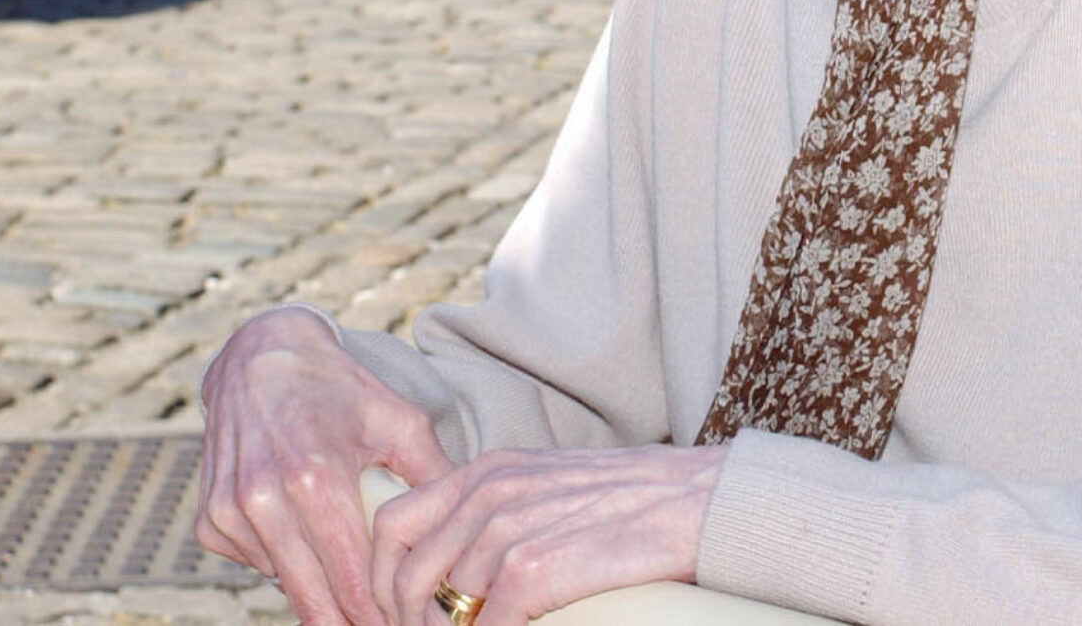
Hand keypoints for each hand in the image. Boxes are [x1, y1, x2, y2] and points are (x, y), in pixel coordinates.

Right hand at [198, 307, 455, 623]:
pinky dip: (280, 563)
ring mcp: (231, 510)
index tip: (403, 623)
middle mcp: (264, 497)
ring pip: (283, 585)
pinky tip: (303, 538)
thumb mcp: (398, 420)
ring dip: (316, 594)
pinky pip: (253, 564)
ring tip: (351, 594)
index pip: (353, 576)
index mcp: (316, 476)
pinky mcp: (209, 519)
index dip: (380, 611)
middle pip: (313, 598)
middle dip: (349, 621)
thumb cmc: (339, 389)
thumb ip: (433, 475)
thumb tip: (460, 527)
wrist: (261, 356)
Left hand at [372, 444, 723, 624]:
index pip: (392, 523)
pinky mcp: (539, 567)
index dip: (380, 580)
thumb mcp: (549, 482)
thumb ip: (497, 508)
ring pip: (442, 604)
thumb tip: (455, 565)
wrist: (701, 498)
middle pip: (405, 574)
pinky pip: (487, 624)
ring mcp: (513, 528)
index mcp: (488, 470)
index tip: (394, 616)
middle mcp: (491, 493)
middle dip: (407, 622)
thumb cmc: (635, 496)